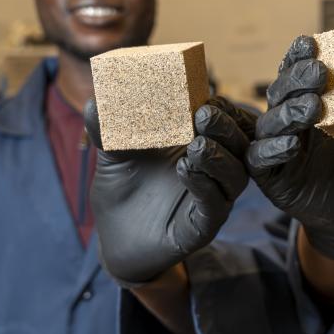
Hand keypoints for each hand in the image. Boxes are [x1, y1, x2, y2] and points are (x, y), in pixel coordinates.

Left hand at [84, 97, 255, 284]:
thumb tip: (94, 99)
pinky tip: (185, 170)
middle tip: (204, 115)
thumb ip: (106, 128)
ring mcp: (211, 200)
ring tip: (197, 145)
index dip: (223, 110)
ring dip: (219, 157)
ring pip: (235, 177)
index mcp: (198, 146)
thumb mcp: (112, 154)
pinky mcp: (202, 228)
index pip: (226, 124)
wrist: (112, 237)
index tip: (207, 96)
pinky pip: (216, 206)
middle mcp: (213, 172)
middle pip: (239, 147)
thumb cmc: (122, 189)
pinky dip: (205, 186)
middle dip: (226, 129)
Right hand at [246, 35, 333, 259]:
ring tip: (312, 107)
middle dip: (296, 78)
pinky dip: (275, 148)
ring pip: (270, 121)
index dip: (299, 55)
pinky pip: (262, 157)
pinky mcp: (270, 174)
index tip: (311, 42)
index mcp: (312, 101)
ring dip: (288, 111)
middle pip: (281, 90)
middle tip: (320, 73)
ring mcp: (277, 145)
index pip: (297, 71)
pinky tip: (293, 145)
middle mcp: (289, 119)